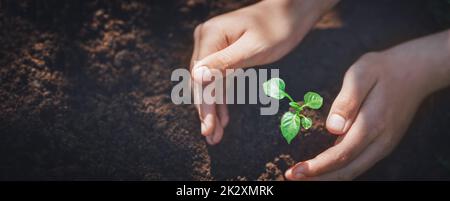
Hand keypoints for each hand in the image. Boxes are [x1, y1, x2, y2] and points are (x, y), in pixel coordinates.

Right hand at [190, 0, 337, 144]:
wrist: (291, 11)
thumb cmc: (277, 28)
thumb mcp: (253, 48)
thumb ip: (224, 63)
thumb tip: (196, 78)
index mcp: (210, 37)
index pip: (201, 78)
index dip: (204, 105)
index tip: (208, 128)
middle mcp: (206, 40)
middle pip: (202, 82)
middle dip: (207, 111)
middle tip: (211, 137)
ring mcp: (214, 46)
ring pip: (209, 84)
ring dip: (213, 109)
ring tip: (215, 135)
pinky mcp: (223, 53)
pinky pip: (219, 79)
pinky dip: (222, 98)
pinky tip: (224, 118)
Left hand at [285, 30, 449, 179]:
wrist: (414, 72)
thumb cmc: (382, 69)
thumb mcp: (361, 74)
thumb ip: (347, 101)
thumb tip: (332, 128)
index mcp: (372, 124)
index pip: (341, 154)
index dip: (317, 167)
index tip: (295, 172)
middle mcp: (380, 141)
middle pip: (347, 170)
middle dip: (318, 178)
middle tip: (291, 177)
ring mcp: (384, 145)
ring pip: (353, 170)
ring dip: (327, 177)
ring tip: (303, 177)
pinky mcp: (382, 144)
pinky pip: (359, 164)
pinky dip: (339, 170)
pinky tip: (322, 169)